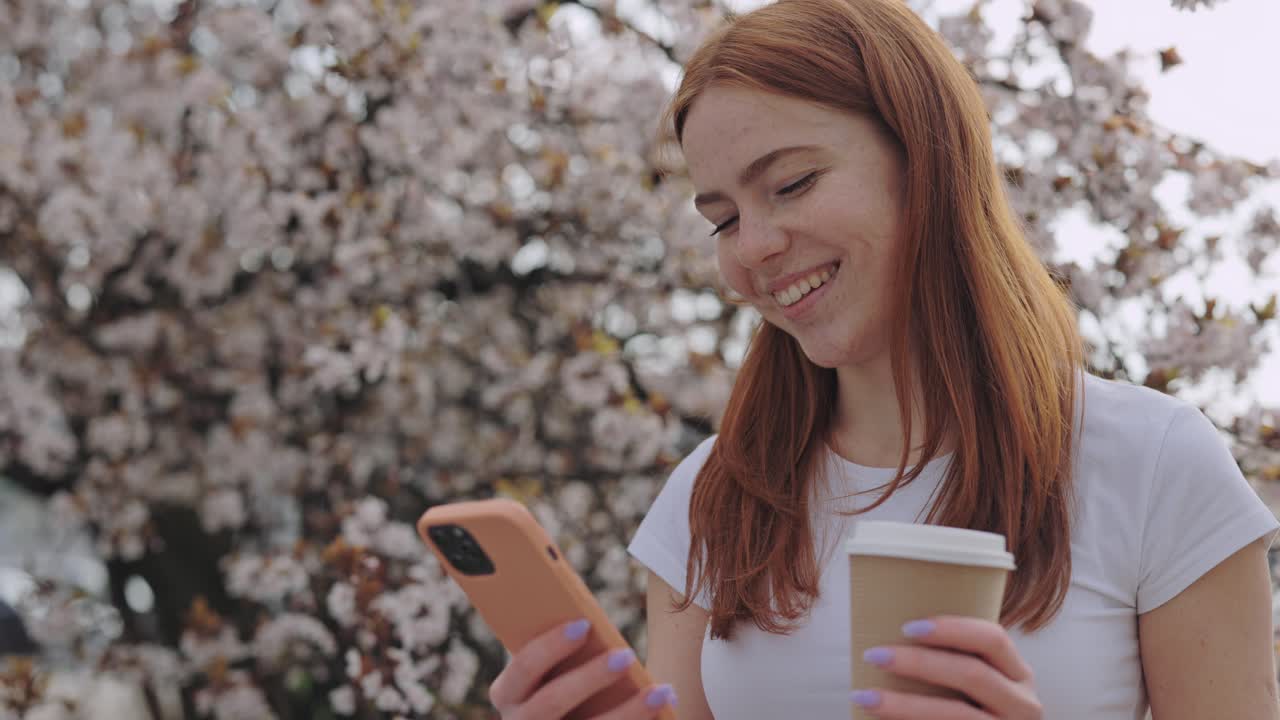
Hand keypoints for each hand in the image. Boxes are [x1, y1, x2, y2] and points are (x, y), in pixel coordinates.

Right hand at [489, 618, 677, 718]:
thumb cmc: (560, 689)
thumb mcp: (549, 673)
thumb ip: (560, 653)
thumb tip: (595, 621)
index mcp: (508, 692)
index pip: (525, 667)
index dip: (552, 645)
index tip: (585, 624)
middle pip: (552, 701)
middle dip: (591, 677)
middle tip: (626, 655)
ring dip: (629, 711)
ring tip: (661, 691)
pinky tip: (665, 709)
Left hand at [849, 616, 1041, 718]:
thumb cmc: (970, 707)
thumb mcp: (978, 684)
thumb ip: (952, 660)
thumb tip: (887, 627)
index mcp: (1018, 675)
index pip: (993, 639)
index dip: (952, 629)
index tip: (907, 627)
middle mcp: (1023, 704)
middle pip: (973, 675)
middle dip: (919, 663)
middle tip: (874, 655)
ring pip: (956, 714)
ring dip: (904, 705)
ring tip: (865, 696)